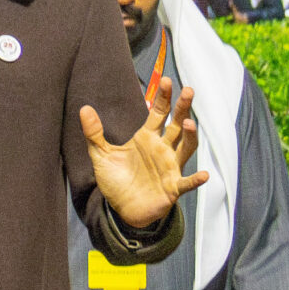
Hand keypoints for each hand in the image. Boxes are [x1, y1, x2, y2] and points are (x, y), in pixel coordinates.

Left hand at [81, 61, 206, 234]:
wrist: (122, 209)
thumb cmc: (117, 180)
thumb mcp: (101, 155)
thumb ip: (94, 133)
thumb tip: (84, 108)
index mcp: (147, 138)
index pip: (158, 113)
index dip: (163, 98)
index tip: (166, 80)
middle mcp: (163, 149)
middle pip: (177, 125)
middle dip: (182, 108)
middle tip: (188, 90)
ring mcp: (170, 168)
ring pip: (185, 148)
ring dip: (189, 136)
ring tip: (188, 123)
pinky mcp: (172, 187)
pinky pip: (186, 183)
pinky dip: (195, 180)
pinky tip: (204, 175)